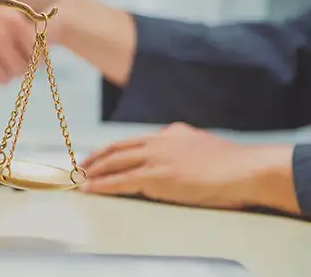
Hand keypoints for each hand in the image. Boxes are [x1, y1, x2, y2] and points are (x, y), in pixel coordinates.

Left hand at [79, 122, 298, 212]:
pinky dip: (102, 185)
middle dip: (96, 157)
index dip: (113, 148)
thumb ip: (184, 145)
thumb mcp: (202, 144)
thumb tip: (176, 151)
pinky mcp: (156, 176)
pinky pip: (121, 180)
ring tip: (78, 178)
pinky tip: (89, 189)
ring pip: (115, 162)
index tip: (100, 154)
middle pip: (118, 147)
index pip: (133, 140)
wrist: (245, 168)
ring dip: (93, 171)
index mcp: (170, 133)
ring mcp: (157, 157)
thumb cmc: (232, 163)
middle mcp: (159, 141)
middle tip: (81, 165)